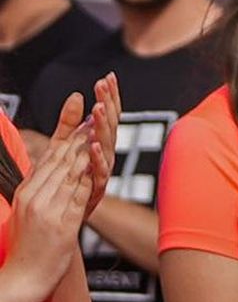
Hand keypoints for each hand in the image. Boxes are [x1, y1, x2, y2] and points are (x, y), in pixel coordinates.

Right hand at [7, 129, 91, 301]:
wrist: (22, 281)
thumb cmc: (27, 248)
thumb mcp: (27, 212)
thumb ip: (40, 188)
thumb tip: (53, 168)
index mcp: (25, 193)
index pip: (49, 157)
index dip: (67, 136)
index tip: (82, 119)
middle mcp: (35, 198)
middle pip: (61, 161)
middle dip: (81, 138)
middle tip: (97, 118)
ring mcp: (48, 211)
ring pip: (72, 173)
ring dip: (88, 152)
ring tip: (102, 134)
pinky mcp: (63, 225)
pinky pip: (80, 196)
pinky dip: (91, 179)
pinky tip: (101, 167)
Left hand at [45, 75, 120, 220]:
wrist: (63, 225)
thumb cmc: (67, 185)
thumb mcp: (64, 149)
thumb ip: (69, 124)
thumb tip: (76, 95)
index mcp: (100, 144)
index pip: (108, 114)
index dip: (110, 96)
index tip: (107, 76)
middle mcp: (105, 155)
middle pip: (111, 125)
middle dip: (107, 103)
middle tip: (102, 85)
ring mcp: (102, 172)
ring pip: (106, 145)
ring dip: (102, 126)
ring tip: (96, 108)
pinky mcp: (95, 190)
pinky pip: (98, 172)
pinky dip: (96, 158)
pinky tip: (91, 145)